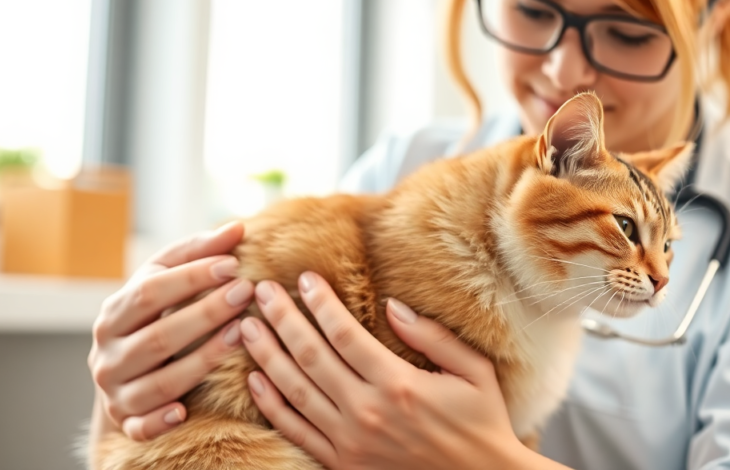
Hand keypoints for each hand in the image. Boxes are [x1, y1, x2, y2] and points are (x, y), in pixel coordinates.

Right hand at [87, 221, 254, 440]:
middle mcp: (108, 354)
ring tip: (240, 335)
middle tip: (246, 293)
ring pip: (159, 382)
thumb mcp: (165, 282)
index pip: (150, 292)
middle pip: (158, 337)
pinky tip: (184, 410)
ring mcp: (116, 393)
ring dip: (201, 360)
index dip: (192, 277)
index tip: (234, 265)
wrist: (123, 376)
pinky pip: (142, 427)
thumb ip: (198, 254)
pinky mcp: (127, 424)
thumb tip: (238, 227)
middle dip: (205, 314)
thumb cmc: (153, 317)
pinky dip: (160, 420)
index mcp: (114, 314)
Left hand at [240, 272, 526, 469]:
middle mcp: (368, 412)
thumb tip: (391, 305)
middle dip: (282, 319)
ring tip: (247, 326)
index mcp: (399, 384)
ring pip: (295, 391)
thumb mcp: (474, 370)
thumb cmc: (482, 421)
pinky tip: (256, 378)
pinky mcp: (343, 464)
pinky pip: (296, 430)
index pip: (345, 334)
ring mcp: (351, 441)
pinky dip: (272, 404)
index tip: (304, 278)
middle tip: (260, 290)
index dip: (321, 303)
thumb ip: (432, 336)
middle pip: (311, 356)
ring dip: (267, 355)